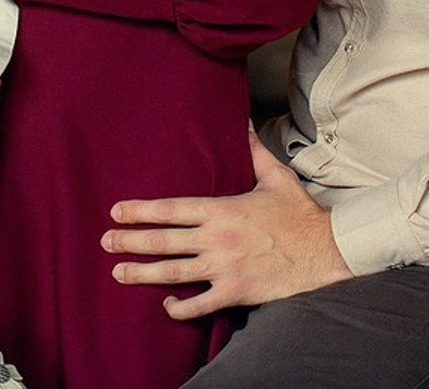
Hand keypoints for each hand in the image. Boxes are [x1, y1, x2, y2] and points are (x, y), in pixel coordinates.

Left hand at [102, 129, 352, 318]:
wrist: (324, 250)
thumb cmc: (298, 213)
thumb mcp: (275, 175)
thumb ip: (253, 150)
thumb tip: (242, 122)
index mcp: (221, 209)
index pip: (171, 210)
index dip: (140, 212)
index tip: (117, 212)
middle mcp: (216, 239)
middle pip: (164, 241)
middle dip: (131, 242)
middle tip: (105, 242)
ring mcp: (223, 268)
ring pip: (174, 273)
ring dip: (142, 273)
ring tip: (118, 272)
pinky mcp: (235, 292)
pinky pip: (199, 304)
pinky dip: (179, 307)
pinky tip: (165, 304)